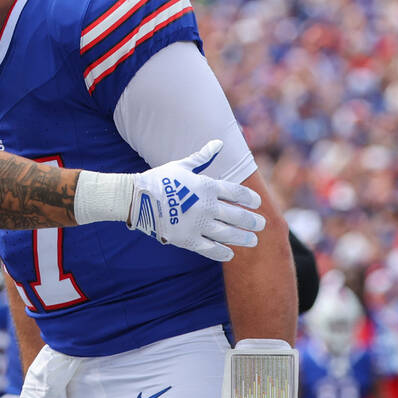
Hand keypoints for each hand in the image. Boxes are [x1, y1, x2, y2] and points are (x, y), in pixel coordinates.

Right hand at [131, 140, 265, 261]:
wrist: (136, 198)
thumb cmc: (159, 179)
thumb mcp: (182, 165)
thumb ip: (202, 157)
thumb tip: (218, 143)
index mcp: (207, 186)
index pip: (238, 193)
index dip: (251, 199)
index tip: (258, 204)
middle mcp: (206, 206)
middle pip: (238, 216)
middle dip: (253, 222)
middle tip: (261, 225)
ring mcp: (197, 224)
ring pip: (228, 234)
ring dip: (243, 239)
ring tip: (252, 241)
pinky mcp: (187, 239)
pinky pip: (210, 249)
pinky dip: (222, 253)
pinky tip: (229, 254)